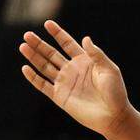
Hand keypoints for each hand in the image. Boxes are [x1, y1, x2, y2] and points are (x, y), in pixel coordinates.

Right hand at [19, 20, 131, 135]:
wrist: (114, 116)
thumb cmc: (116, 93)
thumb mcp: (110, 70)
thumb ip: (97, 55)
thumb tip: (85, 38)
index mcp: (84, 62)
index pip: (67, 44)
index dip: (57, 33)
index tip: (47, 23)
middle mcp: (72, 70)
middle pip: (51, 54)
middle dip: (39, 44)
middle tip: (27, 34)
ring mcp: (65, 83)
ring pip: (44, 67)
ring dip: (33, 57)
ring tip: (23, 46)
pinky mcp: (60, 96)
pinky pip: (43, 85)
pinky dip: (33, 77)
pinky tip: (25, 68)